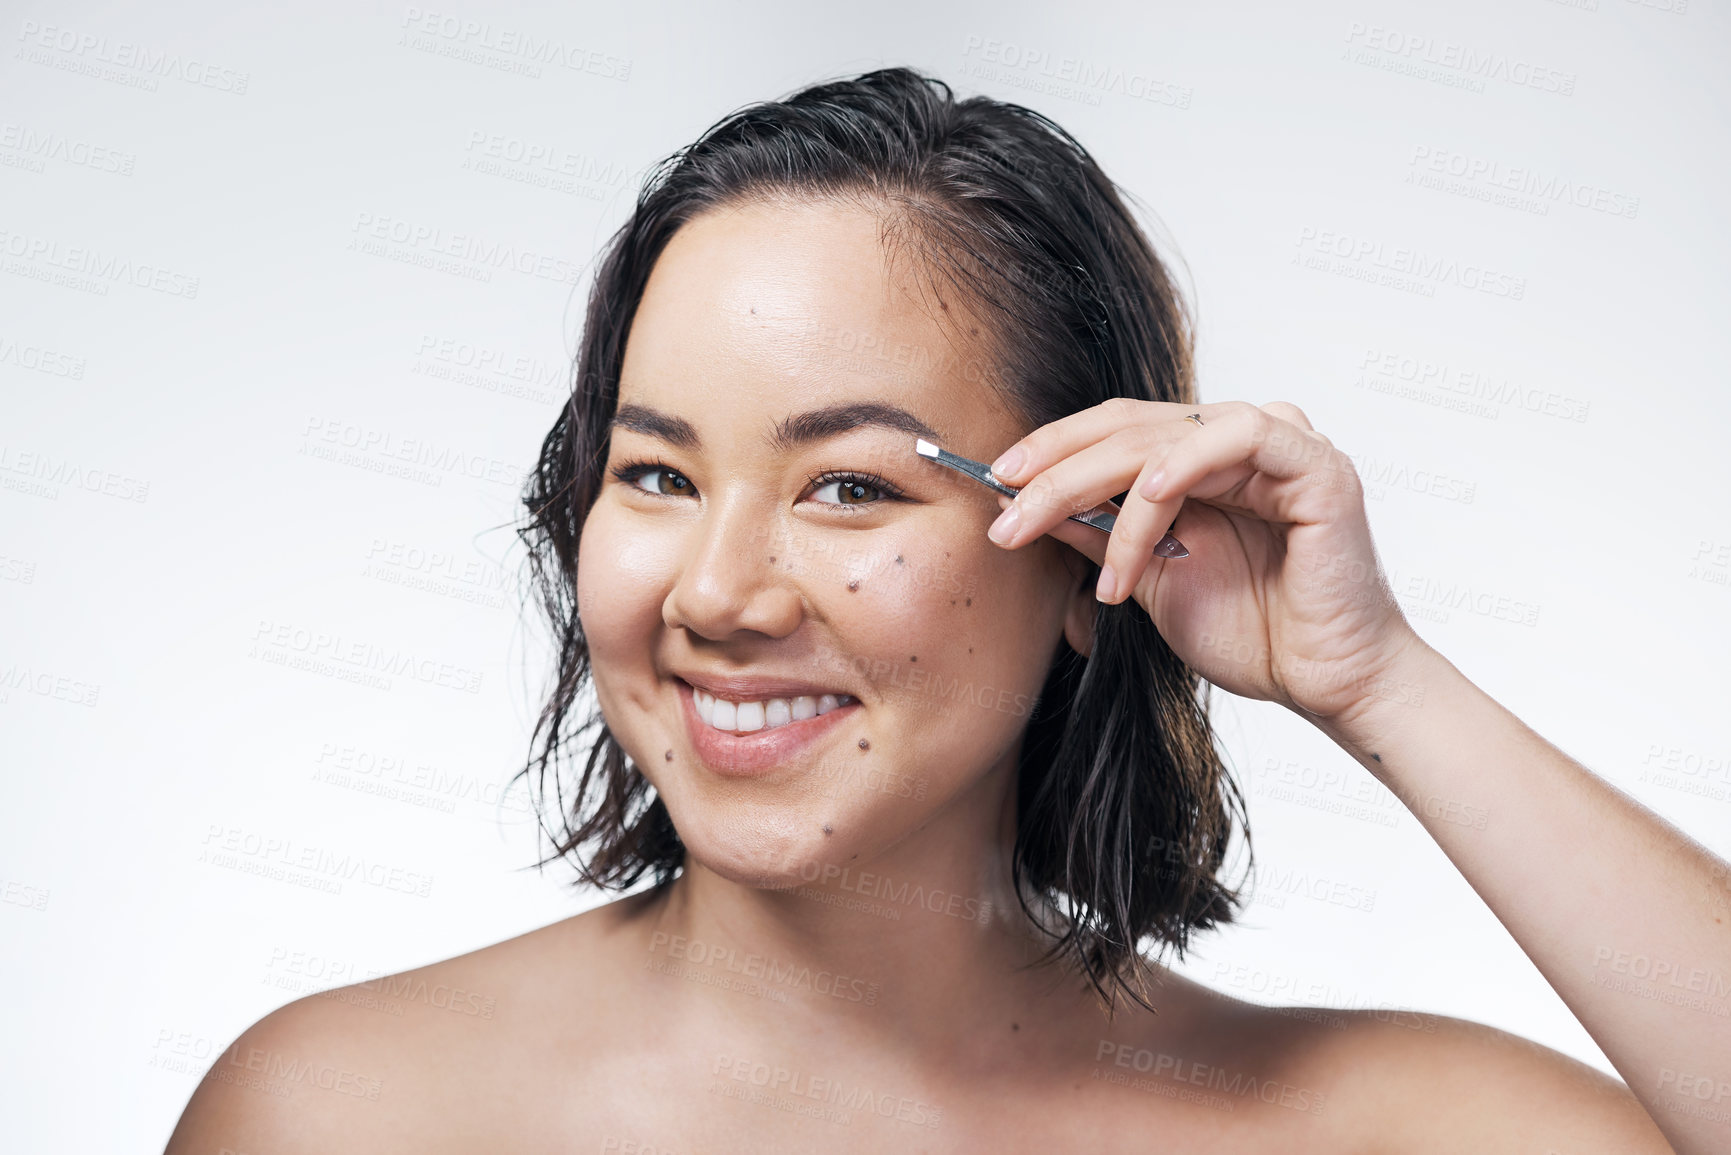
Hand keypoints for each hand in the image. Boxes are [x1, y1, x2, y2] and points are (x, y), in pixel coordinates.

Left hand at [985, 398, 1425, 720]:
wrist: (1325, 683)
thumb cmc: (1254, 635)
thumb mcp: (1150, 579)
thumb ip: (1100, 534)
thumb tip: (1028, 503)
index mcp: (1204, 462)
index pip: (1117, 432)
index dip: (1054, 451)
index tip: (995, 485)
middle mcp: (1241, 443)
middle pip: (1130, 428)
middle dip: (1056, 469)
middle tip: (1005, 508)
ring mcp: (1283, 446)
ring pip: (1168, 432)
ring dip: (1100, 479)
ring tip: (1054, 525)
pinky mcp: (1318, 466)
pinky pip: (1241, 439)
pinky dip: (1186, 463)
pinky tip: (1146, 494)